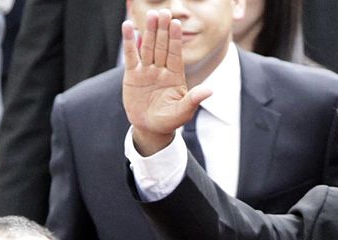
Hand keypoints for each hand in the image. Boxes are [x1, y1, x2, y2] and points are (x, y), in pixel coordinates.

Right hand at [121, 11, 210, 155]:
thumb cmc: (169, 121)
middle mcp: (161, 70)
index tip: (176, 23)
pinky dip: (130, 41)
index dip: (175, 39)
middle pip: (162, 46)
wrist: (150, 128)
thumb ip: (193, 100)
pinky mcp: (133, 75)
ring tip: (151, 14)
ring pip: (148, 47)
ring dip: (150, 31)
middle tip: (164, 12)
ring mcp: (147, 71)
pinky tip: (128, 26)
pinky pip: (131, 55)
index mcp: (175, 76)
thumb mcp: (183, 112)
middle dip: (163, 30)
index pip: (175, 54)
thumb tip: (210, 90)